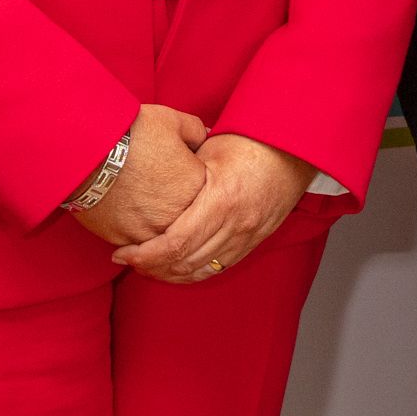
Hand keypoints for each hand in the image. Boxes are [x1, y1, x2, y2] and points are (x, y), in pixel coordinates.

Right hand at [69, 102, 209, 248]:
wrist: (89, 151)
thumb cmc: (133, 133)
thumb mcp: (173, 121)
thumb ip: (196, 132)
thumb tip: (203, 139)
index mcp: (197, 187)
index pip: (205, 191)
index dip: (190, 177)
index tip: (177, 168)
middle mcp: (179, 216)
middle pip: (184, 215)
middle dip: (175, 202)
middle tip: (158, 186)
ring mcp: (152, 232)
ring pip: (161, 235)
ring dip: (155, 222)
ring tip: (141, 203)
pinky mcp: (126, 241)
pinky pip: (137, 244)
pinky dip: (133, 231)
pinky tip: (126, 214)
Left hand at [114, 131, 311, 284]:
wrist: (294, 149)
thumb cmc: (250, 141)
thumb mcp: (209, 149)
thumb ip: (180, 172)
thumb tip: (144, 183)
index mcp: (221, 200)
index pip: (175, 245)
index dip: (144, 255)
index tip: (122, 253)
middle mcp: (235, 224)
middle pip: (184, 263)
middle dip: (150, 267)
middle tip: (127, 260)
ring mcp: (247, 236)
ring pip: (200, 271)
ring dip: (169, 273)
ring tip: (146, 265)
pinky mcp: (254, 241)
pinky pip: (219, 267)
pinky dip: (193, 272)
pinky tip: (175, 267)